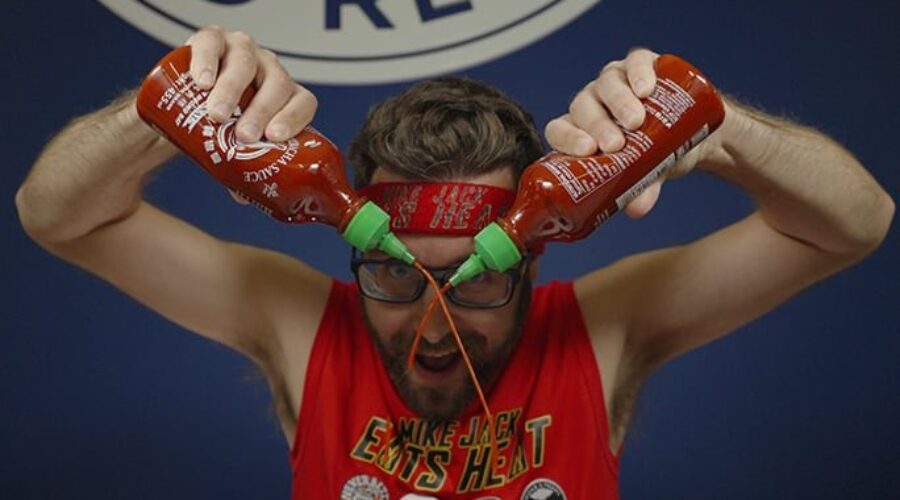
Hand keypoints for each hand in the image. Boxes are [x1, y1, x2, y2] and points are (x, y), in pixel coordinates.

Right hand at [185, 26, 317, 205]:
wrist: (183, 100)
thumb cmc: (219, 125)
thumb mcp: (234, 145)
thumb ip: (242, 168)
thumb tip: (248, 199)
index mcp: (285, 95)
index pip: (304, 102)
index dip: (293, 118)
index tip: (275, 138)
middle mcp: (269, 69)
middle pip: (277, 84)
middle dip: (262, 111)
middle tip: (244, 136)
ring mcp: (242, 50)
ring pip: (245, 63)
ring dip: (233, 90)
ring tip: (217, 116)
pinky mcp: (210, 39)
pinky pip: (212, 44)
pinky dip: (207, 61)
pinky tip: (202, 82)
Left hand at [544, 48, 721, 217]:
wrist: (693, 134)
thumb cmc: (657, 156)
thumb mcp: (649, 175)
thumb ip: (641, 189)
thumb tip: (636, 210)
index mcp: (582, 130)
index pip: (559, 129)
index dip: (568, 138)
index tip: (587, 152)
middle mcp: (593, 102)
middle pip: (583, 107)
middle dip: (597, 125)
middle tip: (616, 145)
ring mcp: (616, 81)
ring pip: (607, 84)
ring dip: (619, 102)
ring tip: (637, 121)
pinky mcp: (641, 65)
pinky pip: (635, 62)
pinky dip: (638, 73)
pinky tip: (646, 88)